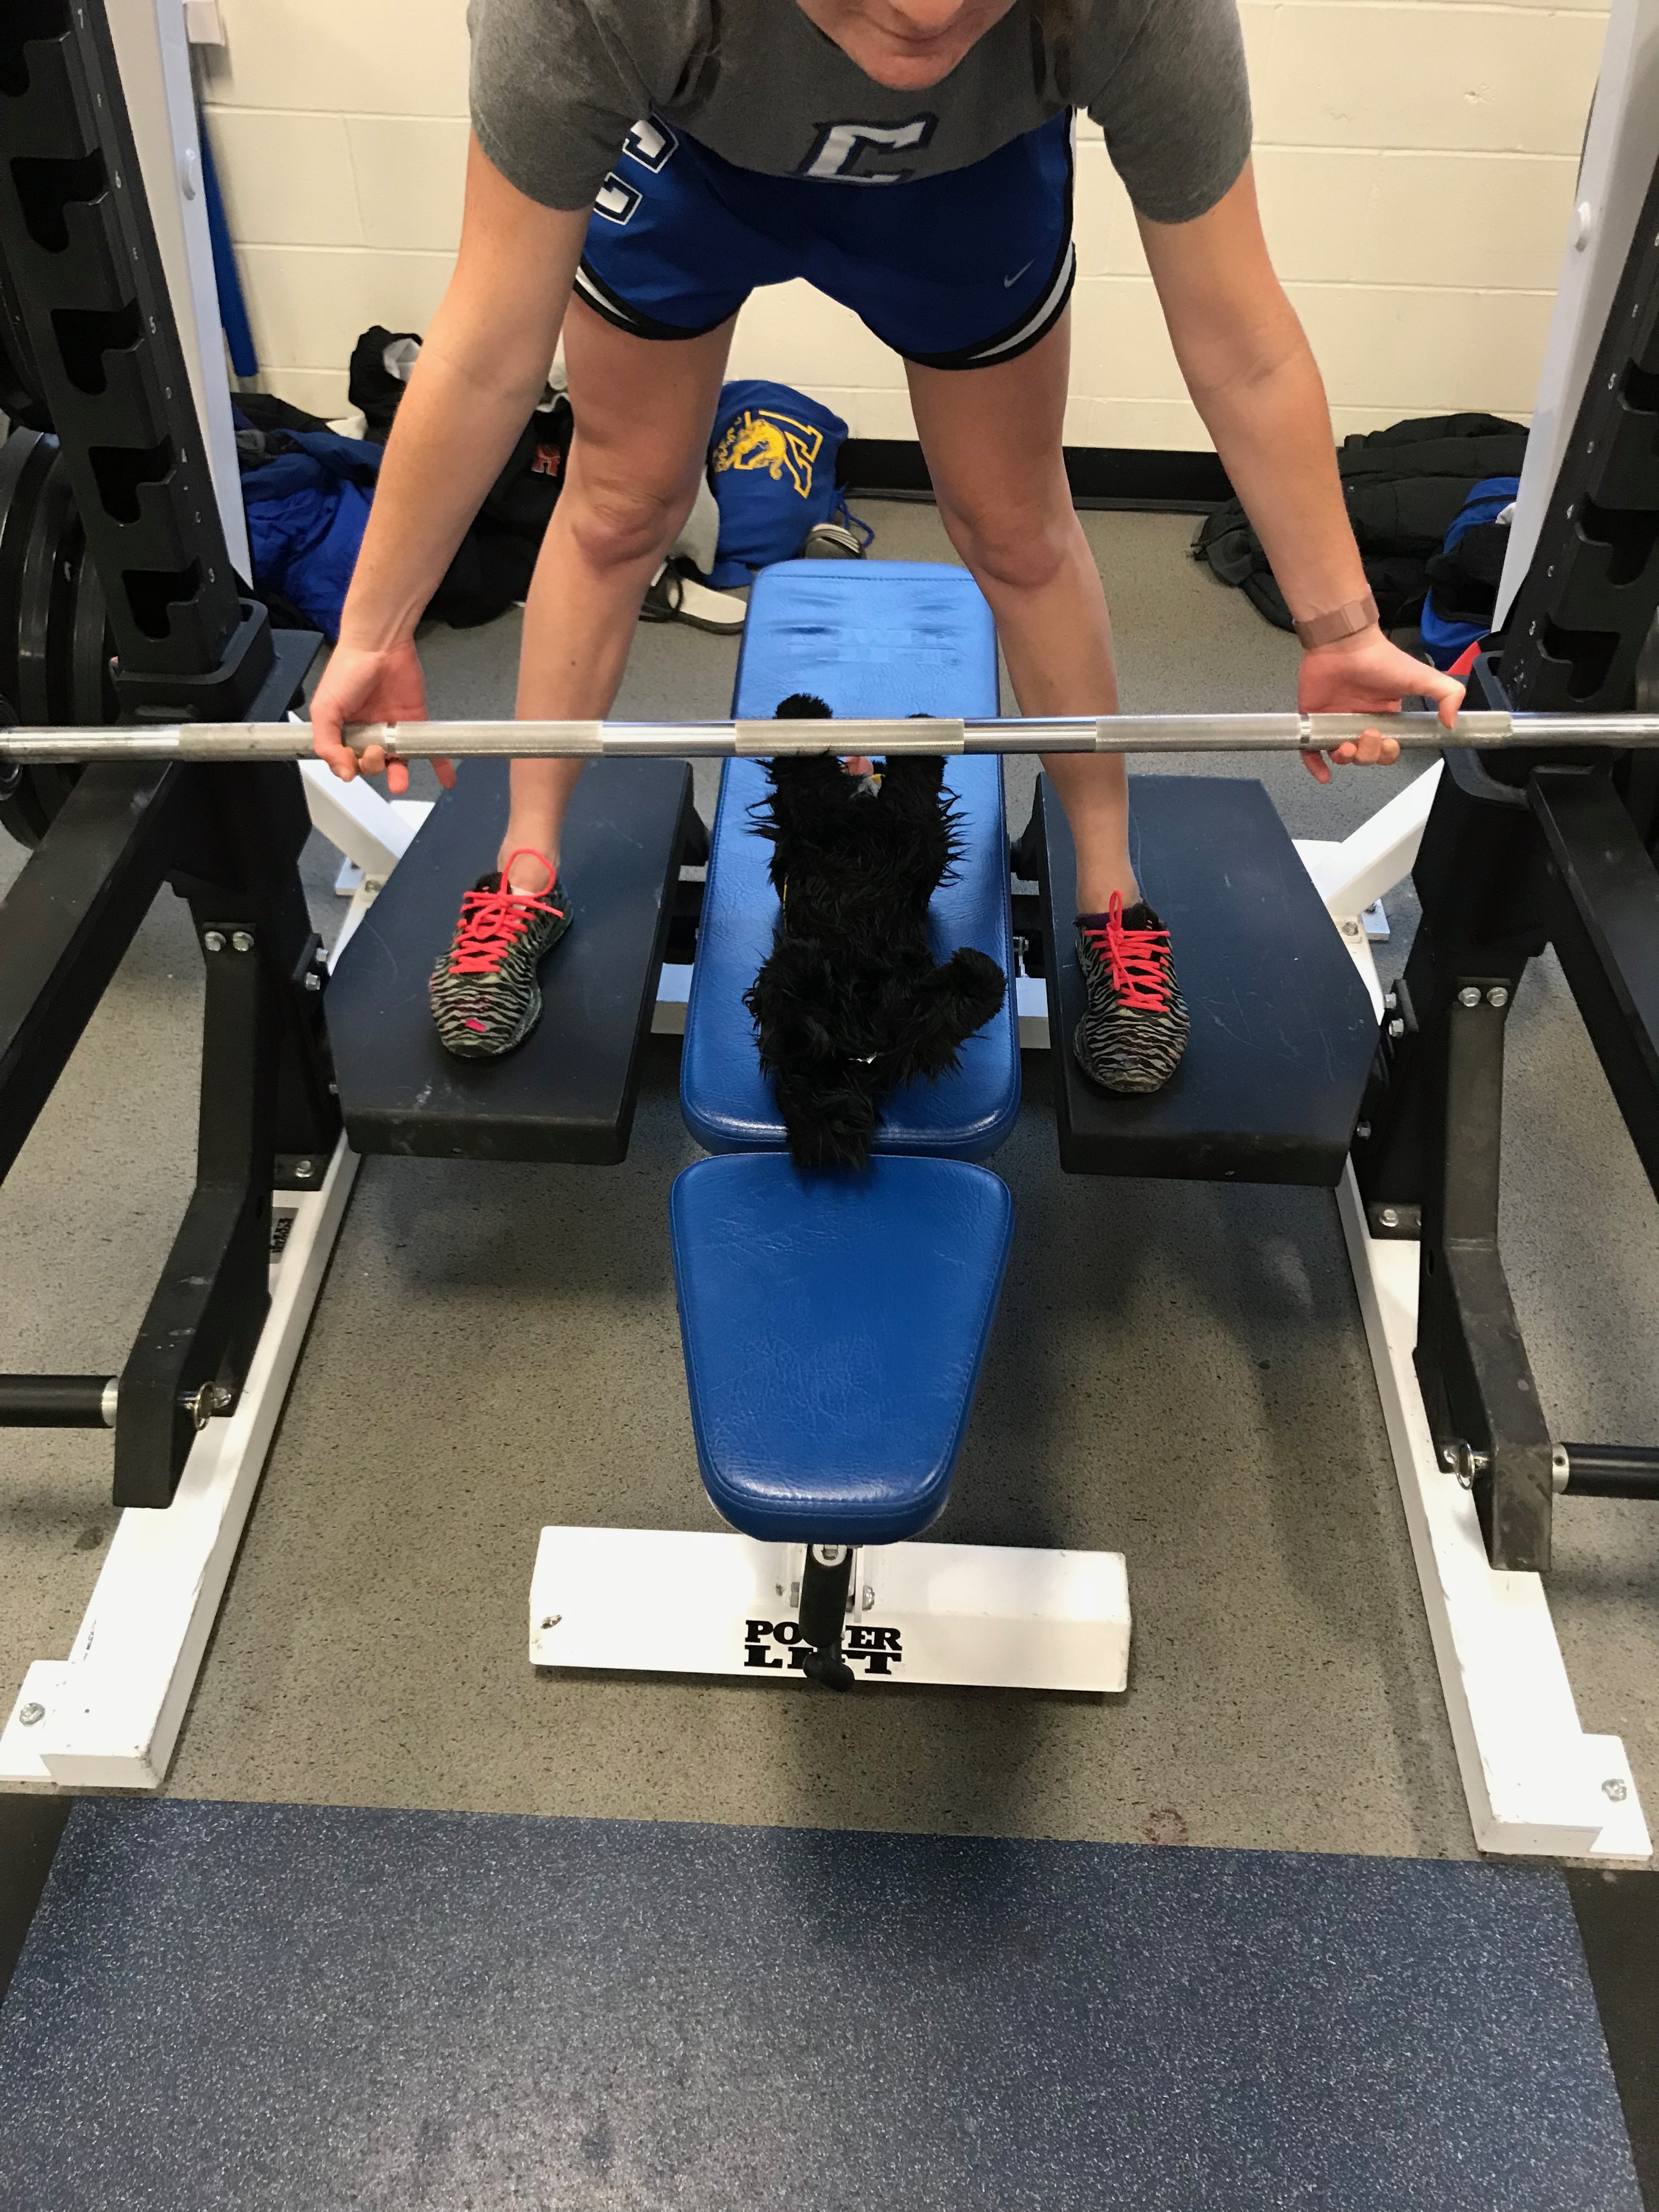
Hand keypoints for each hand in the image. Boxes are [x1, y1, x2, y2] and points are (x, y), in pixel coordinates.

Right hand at [308, 637, 452, 794]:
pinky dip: (439, 766)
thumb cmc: (347, 670)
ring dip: (399, 777)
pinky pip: (428, 749)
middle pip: (372, 764)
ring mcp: (392, 729)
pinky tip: (445, 779)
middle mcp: (369, 732)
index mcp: (344, 731)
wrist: (379, 644)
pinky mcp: (415, 721)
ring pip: (398, 762)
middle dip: (373, 766)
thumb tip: (342, 772)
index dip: (350, 767)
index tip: (352, 763)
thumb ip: (326, 742)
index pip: (347, 761)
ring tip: (399, 783)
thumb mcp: (324, 709)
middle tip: (377, 753)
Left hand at [1296, 625, 1463, 783]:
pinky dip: (1316, 766)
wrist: (1343, 644)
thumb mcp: (1422, 676)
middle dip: (1368, 754)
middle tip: (1369, 735)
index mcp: (1385, 717)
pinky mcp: (1314, 720)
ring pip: (1341, 756)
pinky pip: (1312, 751)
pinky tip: (1324, 774)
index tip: (1390, 743)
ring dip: (1347, 759)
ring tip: (1347, 745)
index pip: (1388, 748)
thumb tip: (1452, 722)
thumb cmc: (1379, 658)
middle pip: (1366, 755)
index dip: (1389, 753)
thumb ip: (1446, 695)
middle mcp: (1360, 721)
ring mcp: (1336, 722)